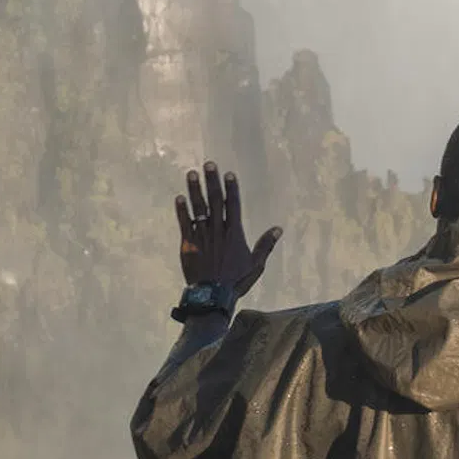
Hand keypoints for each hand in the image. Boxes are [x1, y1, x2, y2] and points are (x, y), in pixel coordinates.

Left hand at [176, 162, 281, 296]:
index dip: (231, 188)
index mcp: (234, 233)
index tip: (228, 173)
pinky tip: (180, 197)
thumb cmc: (236, 280)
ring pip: (198, 208)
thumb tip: (278, 229)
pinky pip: (184, 223)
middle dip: (212, 181)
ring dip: (195, 190)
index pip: (232, 205)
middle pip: (214, 201)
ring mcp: (202, 236)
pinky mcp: (188, 244)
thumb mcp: (256, 264)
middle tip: (209, 164)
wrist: (212, 295)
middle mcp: (218, 230)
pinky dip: (182, 210)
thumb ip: (265, 245)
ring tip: (192, 173)